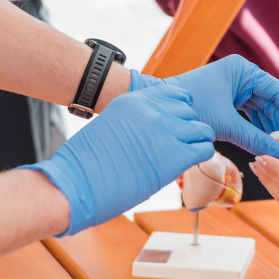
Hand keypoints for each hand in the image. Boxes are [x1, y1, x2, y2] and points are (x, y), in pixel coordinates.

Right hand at [26, 84, 212, 235]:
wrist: (73, 184)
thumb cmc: (83, 164)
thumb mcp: (109, 126)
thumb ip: (133, 122)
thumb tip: (150, 132)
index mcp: (134, 100)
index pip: (174, 93)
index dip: (178, 110)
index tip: (175, 125)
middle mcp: (153, 111)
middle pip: (189, 111)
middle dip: (187, 128)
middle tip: (178, 145)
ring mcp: (165, 131)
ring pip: (202, 129)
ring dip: (196, 142)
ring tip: (184, 156)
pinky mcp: (174, 156)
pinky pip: (204, 149)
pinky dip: (200, 157)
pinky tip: (186, 165)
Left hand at [137, 56, 278, 157]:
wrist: (163, 109)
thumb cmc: (191, 108)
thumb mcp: (225, 124)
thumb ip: (253, 138)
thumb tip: (277, 153)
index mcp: (242, 70)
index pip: (276, 90)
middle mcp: (241, 75)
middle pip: (270, 100)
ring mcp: (234, 86)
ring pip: (261, 108)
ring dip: (271, 127)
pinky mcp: (227, 98)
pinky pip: (249, 112)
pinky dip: (258, 127)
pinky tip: (267, 142)